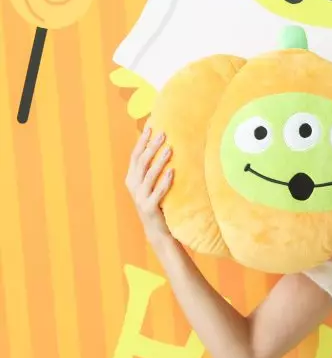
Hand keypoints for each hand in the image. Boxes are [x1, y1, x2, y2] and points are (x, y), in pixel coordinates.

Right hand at [125, 124, 173, 238]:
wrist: (156, 230)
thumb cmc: (157, 203)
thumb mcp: (151, 185)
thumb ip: (152, 169)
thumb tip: (163, 146)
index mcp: (132, 178)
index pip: (135, 156)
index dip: (142, 141)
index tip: (151, 127)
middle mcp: (133, 186)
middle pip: (141, 162)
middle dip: (151, 147)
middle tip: (163, 133)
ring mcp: (140, 197)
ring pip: (149, 176)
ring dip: (159, 161)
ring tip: (169, 149)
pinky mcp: (149, 207)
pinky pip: (157, 192)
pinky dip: (164, 182)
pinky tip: (172, 172)